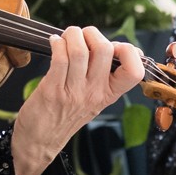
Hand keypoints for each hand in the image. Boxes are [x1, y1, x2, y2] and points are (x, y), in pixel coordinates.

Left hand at [10, 25, 146, 174]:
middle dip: (91, 33)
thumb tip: (113, 46)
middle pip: (104, 50)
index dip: (128, 51)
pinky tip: (54, 43)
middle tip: (82, 36)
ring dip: (71, 35)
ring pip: (80, 50)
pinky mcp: (52, 89)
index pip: (134, 71)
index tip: (114, 47)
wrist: (40, 140)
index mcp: (109, 94)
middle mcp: (95, 93)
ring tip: (66, 38)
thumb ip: (105, 75)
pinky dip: (57, 43)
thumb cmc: (65, 115)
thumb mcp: (94, 99)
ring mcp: (74, 92)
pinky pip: (59, 58)